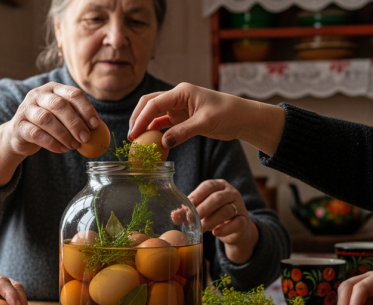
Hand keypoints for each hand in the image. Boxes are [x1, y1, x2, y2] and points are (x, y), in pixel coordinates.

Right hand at [3, 82, 98, 154]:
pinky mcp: (18, 125)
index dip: (86, 109)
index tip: (95, 125)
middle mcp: (38, 95)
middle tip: (86, 138)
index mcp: (54, 89)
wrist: (20, 135)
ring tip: (74, 146)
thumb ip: (79, 119)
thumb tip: (100, 130)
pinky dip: (51, 143)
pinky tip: (62, 149)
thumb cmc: (49, 125)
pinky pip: (35, 134)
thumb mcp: (64, 118)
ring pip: (46, 119)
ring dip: (64, 134)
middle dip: (75, 123)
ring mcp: (26, 109)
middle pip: (59, 105)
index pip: (73, 94)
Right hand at [128, 83, 284, 154]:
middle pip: (149, 104)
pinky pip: (163, 123)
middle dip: (137, 119)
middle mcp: (177, 97)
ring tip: (137, 141)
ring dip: (144, 125)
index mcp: (181, 91)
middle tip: (131, 137)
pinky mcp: (181, 118)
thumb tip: (163, 144)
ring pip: (154, 114)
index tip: (133, 133)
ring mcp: (178, 107)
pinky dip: (155, 131)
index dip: (141, 118)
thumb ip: (183, 132)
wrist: (242, 118)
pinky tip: (150, 141)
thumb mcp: (205, 123)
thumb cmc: (228, 113)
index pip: (154, 103)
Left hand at [187, 179, 258, 263]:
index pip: (209, 185)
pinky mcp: (244, 221)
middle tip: (191, 219)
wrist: (235, 229)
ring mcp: (239, 207)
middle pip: (217, 198)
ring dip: (211, 220)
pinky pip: (237, 223)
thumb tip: (174, 216)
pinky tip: (215, 233)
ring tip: (201, 229)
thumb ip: (188, 212)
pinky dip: (225, 229)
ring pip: (226, 211)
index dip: (198, 194)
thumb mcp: (202, 211)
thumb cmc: (214, 215)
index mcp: (219, 186)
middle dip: (202, 209)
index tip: (188, 204)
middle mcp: (231, 193)